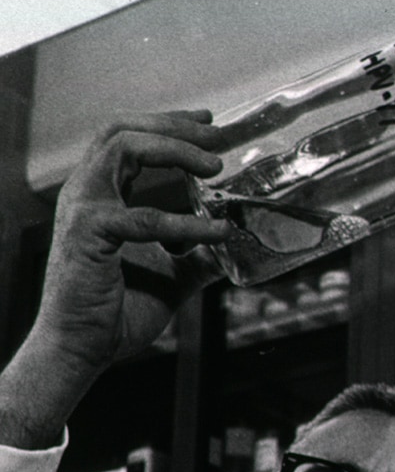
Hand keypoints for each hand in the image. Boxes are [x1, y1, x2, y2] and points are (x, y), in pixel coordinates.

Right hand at [33, 110, 229, 372]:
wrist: (83, 347)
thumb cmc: (117, 310)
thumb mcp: (173, 276)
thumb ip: (199, 255)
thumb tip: (235, 243)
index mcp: (101, 195)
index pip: (129, 138)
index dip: (169, 125)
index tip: (210, 123)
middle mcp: (87, 192)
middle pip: (123, 129)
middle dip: (173, 124)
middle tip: (217, 132)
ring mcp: (84, 208)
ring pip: (124, 148)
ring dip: (174, 150)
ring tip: (215, 166)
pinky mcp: (90, 234)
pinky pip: (145, 217)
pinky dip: (187, 222)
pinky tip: (219, 231)